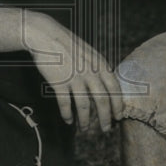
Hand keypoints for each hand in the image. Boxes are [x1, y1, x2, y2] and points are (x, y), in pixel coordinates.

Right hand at [0, 8, 123, 132]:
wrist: (46, 36)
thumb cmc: (68, 45)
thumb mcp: (89, 53)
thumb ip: (99, 69)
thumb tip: (107, 88)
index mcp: (100, 64)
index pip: (115, 89)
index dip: (118, 105)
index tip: (118, 117)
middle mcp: (90, 72)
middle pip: (102, 101)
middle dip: (106, 118)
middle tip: (106, 130)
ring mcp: (74, 78)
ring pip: (84, 106)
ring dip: (85, 121)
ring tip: (85, 129)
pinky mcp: (59, 82)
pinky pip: (65, 104)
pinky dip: (67, 115)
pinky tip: (68, 121)